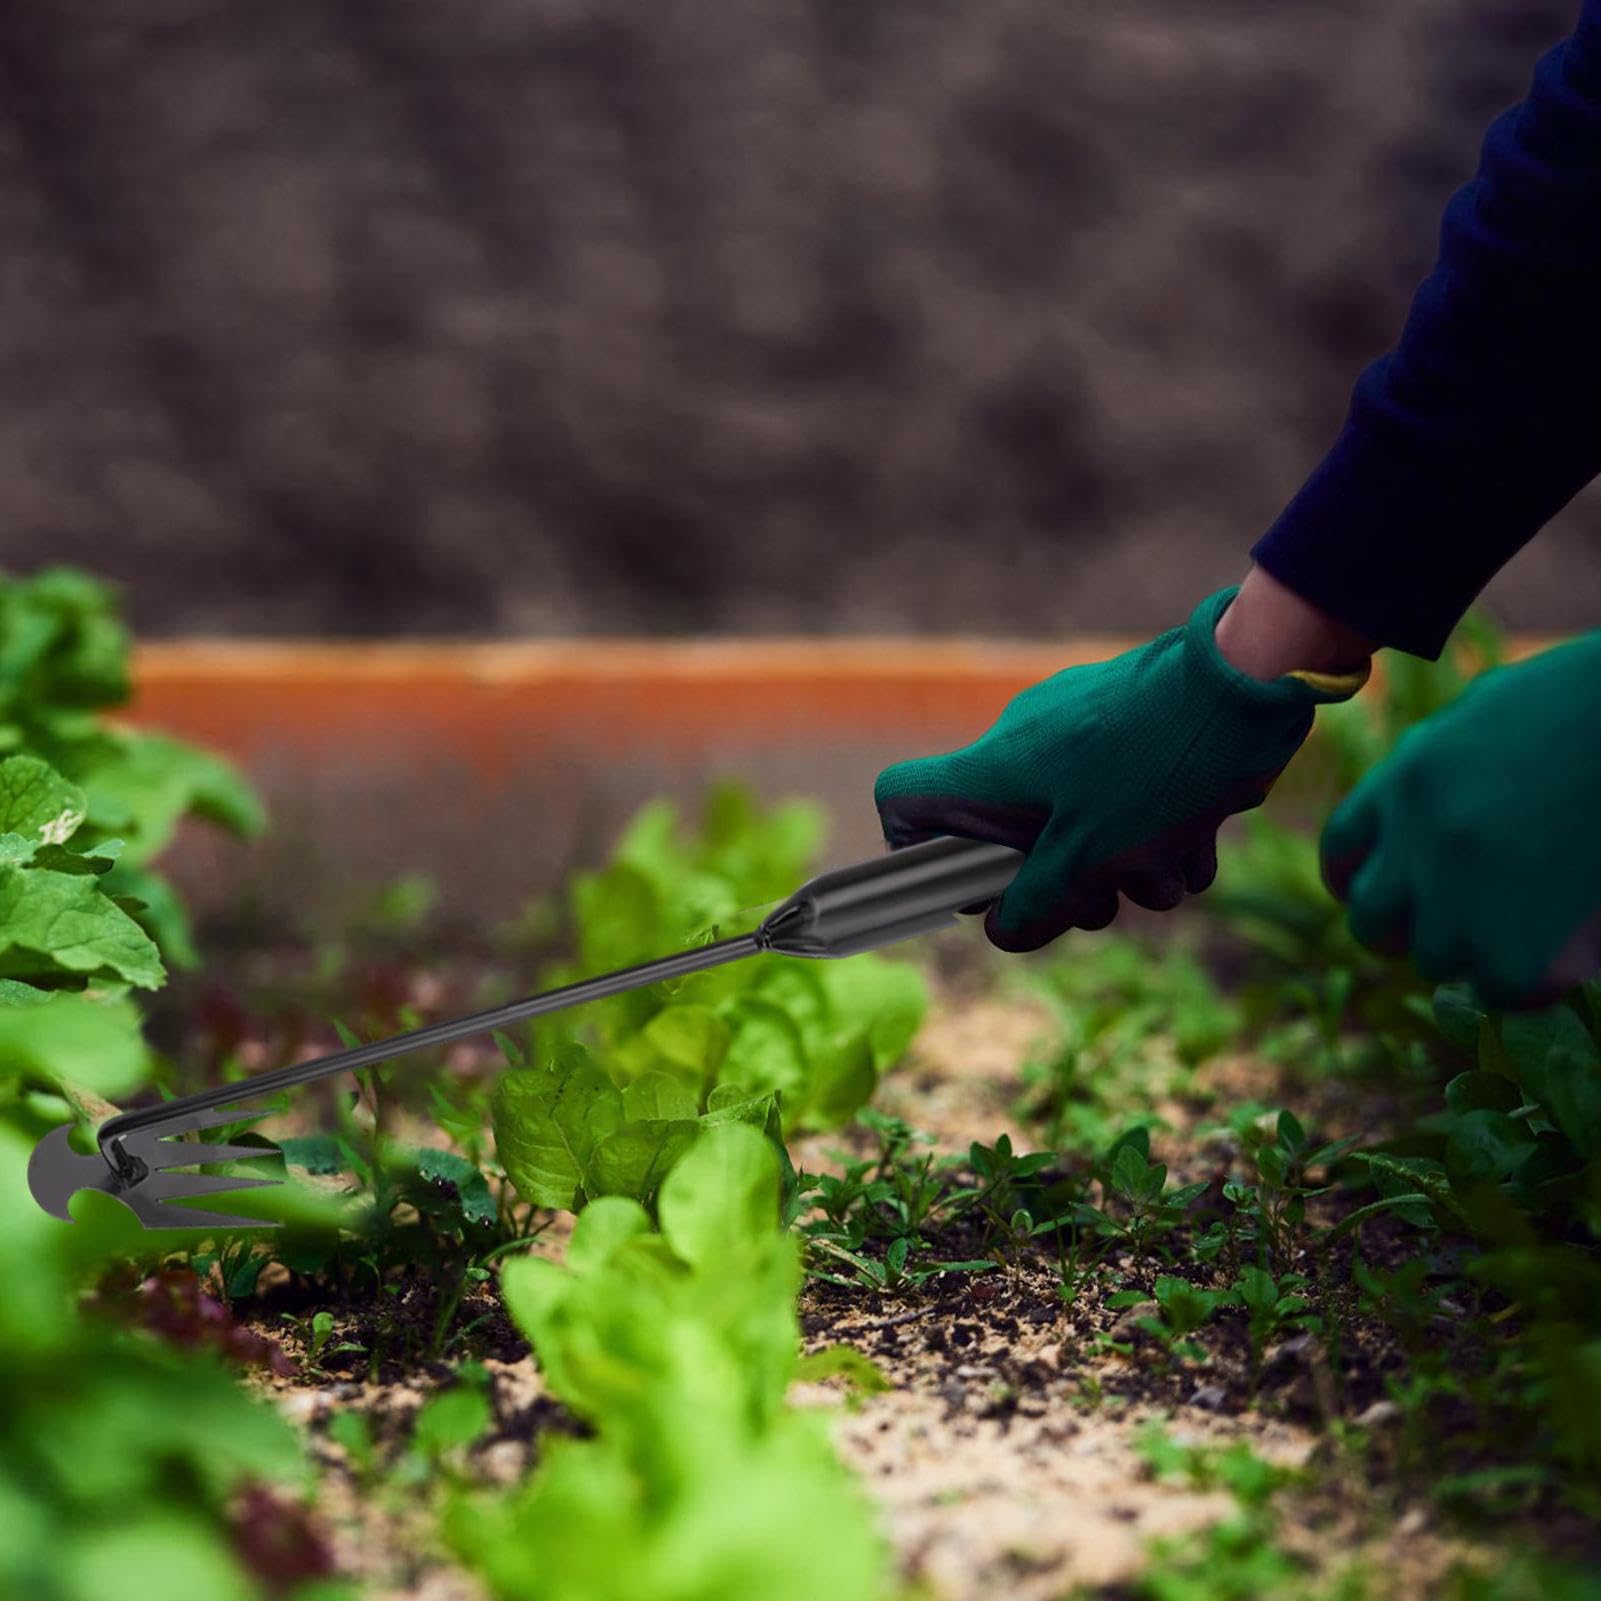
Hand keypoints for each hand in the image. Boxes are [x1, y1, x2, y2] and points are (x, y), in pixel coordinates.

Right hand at [874, 585, 1367, 950]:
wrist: (1244, 685)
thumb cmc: (1153, 769)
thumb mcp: (1091, 860)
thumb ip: (1038, 907)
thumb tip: (1003, 932)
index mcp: (992, 772)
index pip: (903, 802)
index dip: (915, 853)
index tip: (969, 888)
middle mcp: (1022, 749)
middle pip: (1007, 840)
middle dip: (1061, 886)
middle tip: (1101, 901)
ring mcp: (1077, 738)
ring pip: (1080, 832)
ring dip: (1128, 869)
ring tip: (1169, 864)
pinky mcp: (1129, 734)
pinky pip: (1125, 805)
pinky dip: (1160, 835)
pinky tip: (1199, 837)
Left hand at [1321, 631, 1600, 1008]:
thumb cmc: (1586, 702)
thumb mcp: (1489, 711)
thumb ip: (1444, 764)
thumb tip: (1429, 811)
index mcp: (1406, 780)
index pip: (1343, 851)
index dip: (1362, 878)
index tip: (1391, 891)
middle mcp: (1417, 840)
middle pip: (1371, 919)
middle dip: (1406, 926)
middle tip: (1456, 923)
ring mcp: (1460, 897)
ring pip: (1432, 958)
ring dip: (1471, 951)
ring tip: (1528, 924)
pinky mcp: (1515, 947)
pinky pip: (1497, 989)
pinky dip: (1527, 979)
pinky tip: (1563, 950)